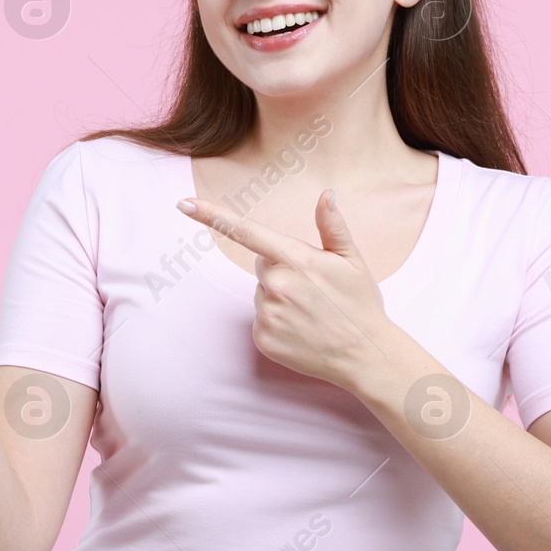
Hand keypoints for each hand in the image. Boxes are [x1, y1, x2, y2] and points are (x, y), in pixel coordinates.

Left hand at [175, 189, 401, 389]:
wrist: (366, 356)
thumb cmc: (360, 305)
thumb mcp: (352, 261)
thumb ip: (333, 227)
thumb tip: (326, 195)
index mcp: (296, 259)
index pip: (246, 231)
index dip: (212, 216)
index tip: (184, 204)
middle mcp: (276, 285)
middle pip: (263, 266)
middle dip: (283, 271)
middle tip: (314, 290)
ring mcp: (266, 314)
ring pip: (262, 294)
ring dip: (280, 298)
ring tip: (311, 313)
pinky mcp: (261, 339)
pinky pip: (260, 320)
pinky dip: (277, 322)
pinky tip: (302, 330)